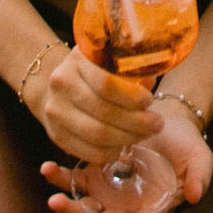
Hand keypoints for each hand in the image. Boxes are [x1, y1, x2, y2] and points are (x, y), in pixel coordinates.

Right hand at [29, 46, 161, 164]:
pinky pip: (86, 151)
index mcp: (77, 60)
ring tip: (144, 134)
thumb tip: (148, 84)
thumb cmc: (94, 72)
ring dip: (127, 138)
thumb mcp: (110, 62)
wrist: (60, 87)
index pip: (106, 83)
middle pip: (104, 111)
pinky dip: (109, 153)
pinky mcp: (56, 135)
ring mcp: (55, 111)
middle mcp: (61, 84)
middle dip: (136, 122)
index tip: (149, 101)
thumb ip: (130, 71)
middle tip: (157, 124)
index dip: (131, 96)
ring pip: (96, 134)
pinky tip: (123, 147)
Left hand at [39, 103, 212, 212]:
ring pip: (84, 208)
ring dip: (68, 208)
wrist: (165, 120)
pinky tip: (48, 170)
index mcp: (153, 211)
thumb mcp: (200, 158)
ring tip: (53, 200)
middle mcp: (126, 208)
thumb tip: (194, 195)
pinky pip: (73, 180)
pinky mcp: (93, 173)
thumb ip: (200, 177)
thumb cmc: (186, 144)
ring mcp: (107, 193)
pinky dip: (59, 177)